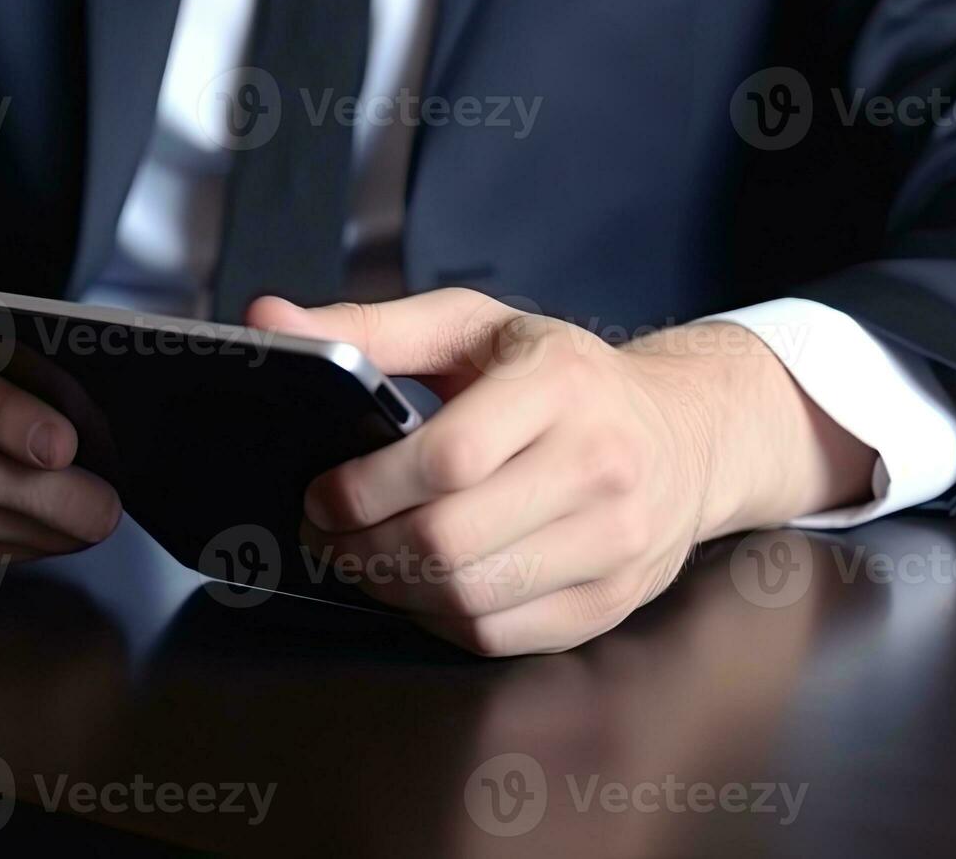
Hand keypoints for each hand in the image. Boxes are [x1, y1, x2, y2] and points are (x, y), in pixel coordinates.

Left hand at [247, 289, 874, 655]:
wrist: (687, 433)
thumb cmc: (563, 375)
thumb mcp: (473, 328)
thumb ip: (367, 328)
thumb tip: (267, 318)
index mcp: (560, 385)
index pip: (448, 459)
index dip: (364, 488)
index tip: (321, 492)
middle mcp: (600, 466)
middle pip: (450, 542)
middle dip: (360, 549)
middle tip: (327, 533)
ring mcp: (615, 543)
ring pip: (469, 599)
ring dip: (390, 589)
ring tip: (364, 558)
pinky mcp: (612, 601)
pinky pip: (499, 636)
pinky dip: (438, 620)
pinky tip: (419, 586)